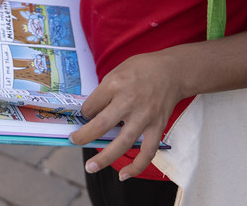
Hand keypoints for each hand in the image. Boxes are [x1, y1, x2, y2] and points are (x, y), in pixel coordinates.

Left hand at [71, 50, 184, 179]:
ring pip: (123, 143)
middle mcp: (129, 101)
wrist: (173, 71)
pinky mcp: (157, 127)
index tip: (85, 116)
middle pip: (101, 125)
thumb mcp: (117, 71)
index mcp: (115, 84)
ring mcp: (144, 116)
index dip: (84, 113)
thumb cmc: (141, 69)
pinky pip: (148, 152)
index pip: (91, 105)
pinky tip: (124, 175)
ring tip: (91, 167)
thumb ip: (105, 91)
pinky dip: (136, 166)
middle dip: (84, 136)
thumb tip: (90, 112)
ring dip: (105, 158)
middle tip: (73, 141)